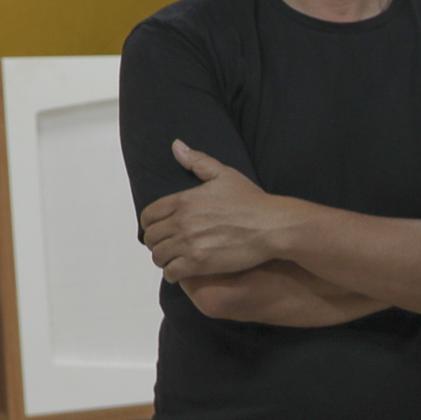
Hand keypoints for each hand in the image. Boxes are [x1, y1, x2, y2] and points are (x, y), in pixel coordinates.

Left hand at [139, 141, 298, 282]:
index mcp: (183, 201)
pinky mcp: (199, 263)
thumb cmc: (252, 201)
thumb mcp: (225, 174)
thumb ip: (197, 161)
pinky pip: (172, 272)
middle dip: (157, 243)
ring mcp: (189, 243)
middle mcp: (181, 222)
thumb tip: (176, 145)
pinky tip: (181, 272)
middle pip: (151, 238)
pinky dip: (173, 274)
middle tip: (168, 246)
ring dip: (164, 259)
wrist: (272, 226)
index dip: (151, 224)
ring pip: (158, 256)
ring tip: (174, 260)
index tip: (160, 229)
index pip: (148, 216)